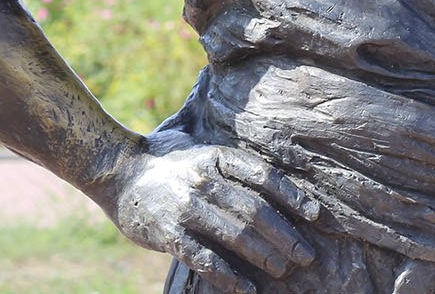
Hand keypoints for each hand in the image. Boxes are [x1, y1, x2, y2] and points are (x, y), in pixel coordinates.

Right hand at [102, 133, 321, 293]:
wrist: (118, 174)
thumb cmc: (169, 165)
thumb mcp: (202, 154)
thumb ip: (234, 169)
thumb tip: (280, 192)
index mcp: (216, 157)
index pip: (264, 176)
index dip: (294, 197)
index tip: (316, 216)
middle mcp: (203, 180)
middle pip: (255, 211)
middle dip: (286, 236)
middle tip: (306, 255)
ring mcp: (186, 207)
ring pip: (236, 236)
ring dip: (264, 256)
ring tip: (282, 270)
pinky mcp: (169, 233)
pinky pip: (205, 259)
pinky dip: (229, 277)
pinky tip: (246, 289)